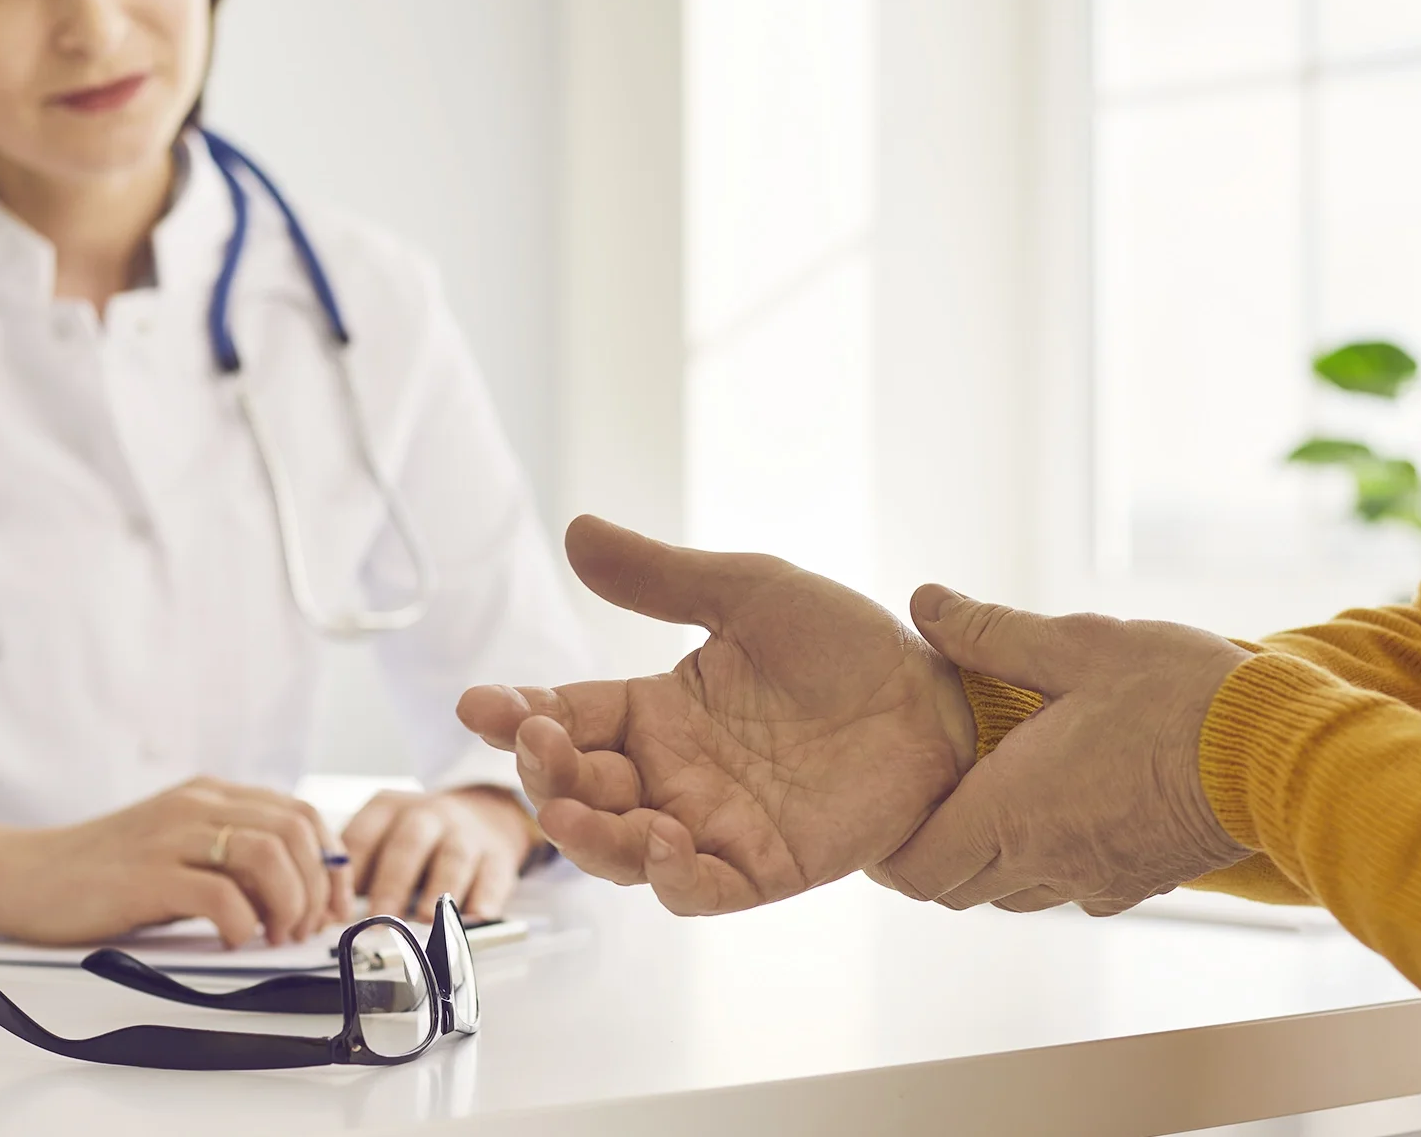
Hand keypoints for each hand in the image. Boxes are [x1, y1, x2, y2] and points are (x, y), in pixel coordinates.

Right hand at [0, 777, 350, 946]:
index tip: (334, 906)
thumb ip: (228, 857)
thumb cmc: (102, 873)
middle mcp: (197, 805)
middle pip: (295, 830)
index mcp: (211, 796)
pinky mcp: (146, 875)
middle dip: (318, 886)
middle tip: (305, 929)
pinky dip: (242, 922)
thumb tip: (297, 892)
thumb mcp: (176, 849)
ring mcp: (171, 836)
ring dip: (288, 902)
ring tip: (276, 936)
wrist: (22, 875)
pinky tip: (233, 941)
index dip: (331, 861)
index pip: (300, 813)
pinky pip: (219, 893)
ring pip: (267, 853)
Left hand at [341, 786, 539, 922]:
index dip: (349, 874)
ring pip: (453, 857)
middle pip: (408, 844)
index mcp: (389, 809)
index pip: (363, 836)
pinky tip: (475, 917)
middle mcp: (429, 815)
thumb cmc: (418, 838)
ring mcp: (466, 834)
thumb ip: (356, 872)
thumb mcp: (382, 836)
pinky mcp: (498, 856)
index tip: (338, 911)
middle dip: (392, 883)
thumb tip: (327, 918)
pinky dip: (485, 898)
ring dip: (438, 889)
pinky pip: (494, 875)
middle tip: (379, 918)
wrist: (484, 814)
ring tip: (424, 920)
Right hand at [455, 515, 979, 914]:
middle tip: (533, 742)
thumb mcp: (748, 593)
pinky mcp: (767, 866)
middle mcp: (674, 775)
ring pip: (624, 850)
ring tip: (568, 808)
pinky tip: (662, 841)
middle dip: (545, 774)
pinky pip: (703, 888)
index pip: (569, 718)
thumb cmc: (849, 647)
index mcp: (658, 711)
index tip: (480, 702)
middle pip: (581, 791)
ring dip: (588, 835)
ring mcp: (716, 825)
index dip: (519, 714)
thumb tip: (575, 532)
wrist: (940, 698)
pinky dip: (672, 876)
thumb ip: (661, 577)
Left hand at [878, 588, 1253, 914]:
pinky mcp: (1141, 884)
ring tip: (999, 792)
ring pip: (1013, 893)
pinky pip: (1071, 890)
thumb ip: (991, 633)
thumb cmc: (1178, 694)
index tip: (889, 807)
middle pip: (956, 889)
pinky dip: (1050, 861)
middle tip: (937, 790)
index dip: (889, 849)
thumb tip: (925, 603)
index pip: (917, 869)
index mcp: (1012, 812)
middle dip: (934, 850)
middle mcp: (1046, 863)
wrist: (1280, 753)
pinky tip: (1069, 805)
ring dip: (992, 857)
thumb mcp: (1078, 646)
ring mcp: (1096, 882)